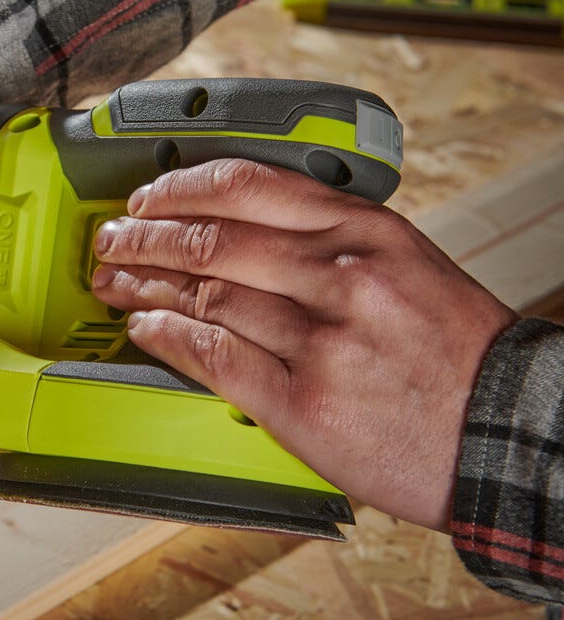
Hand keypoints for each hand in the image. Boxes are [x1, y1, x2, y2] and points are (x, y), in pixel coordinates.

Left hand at [90, 159, 517, 530]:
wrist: (505, 434)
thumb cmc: (456, 352)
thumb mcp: (406, 263)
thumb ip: (331, 238)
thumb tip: (243, 227)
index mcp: (366, 231)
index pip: (248, 185)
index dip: (180, 188)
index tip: (148, 197)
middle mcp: (342, 275)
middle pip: (211, 239)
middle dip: (144, 236)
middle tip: (113, 239)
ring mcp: (321, 340)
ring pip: (205, 293)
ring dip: (143, 284)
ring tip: (115, 281)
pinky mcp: (303, 403)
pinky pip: (213, 356)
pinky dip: (166, 336)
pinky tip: (144, 327)